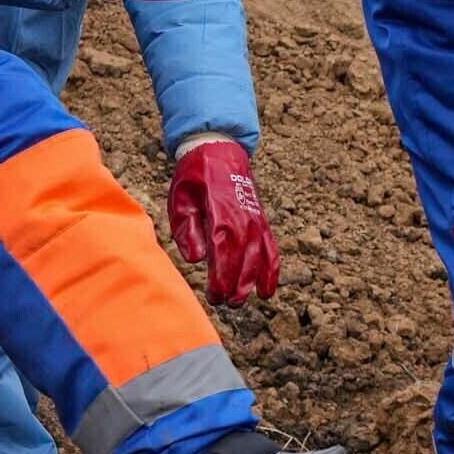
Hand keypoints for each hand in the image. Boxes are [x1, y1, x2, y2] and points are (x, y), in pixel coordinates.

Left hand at [166, 136, 280, 303]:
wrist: (220, 149)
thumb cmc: (195, 176)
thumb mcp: (181, 198)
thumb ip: (187, 229)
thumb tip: (197, 259)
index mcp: (222, 212)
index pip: (225, 251)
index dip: (222, 276)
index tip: (215, 295)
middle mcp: (244, 218)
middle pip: (245, 258)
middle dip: (236, 285)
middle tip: (225, 304)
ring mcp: (256, 219)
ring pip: (260, 257)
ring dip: (253, 282)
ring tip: (241, 302)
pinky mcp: (262, 221)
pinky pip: (271, 248)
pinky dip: (272, 270)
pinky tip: (267, 291)